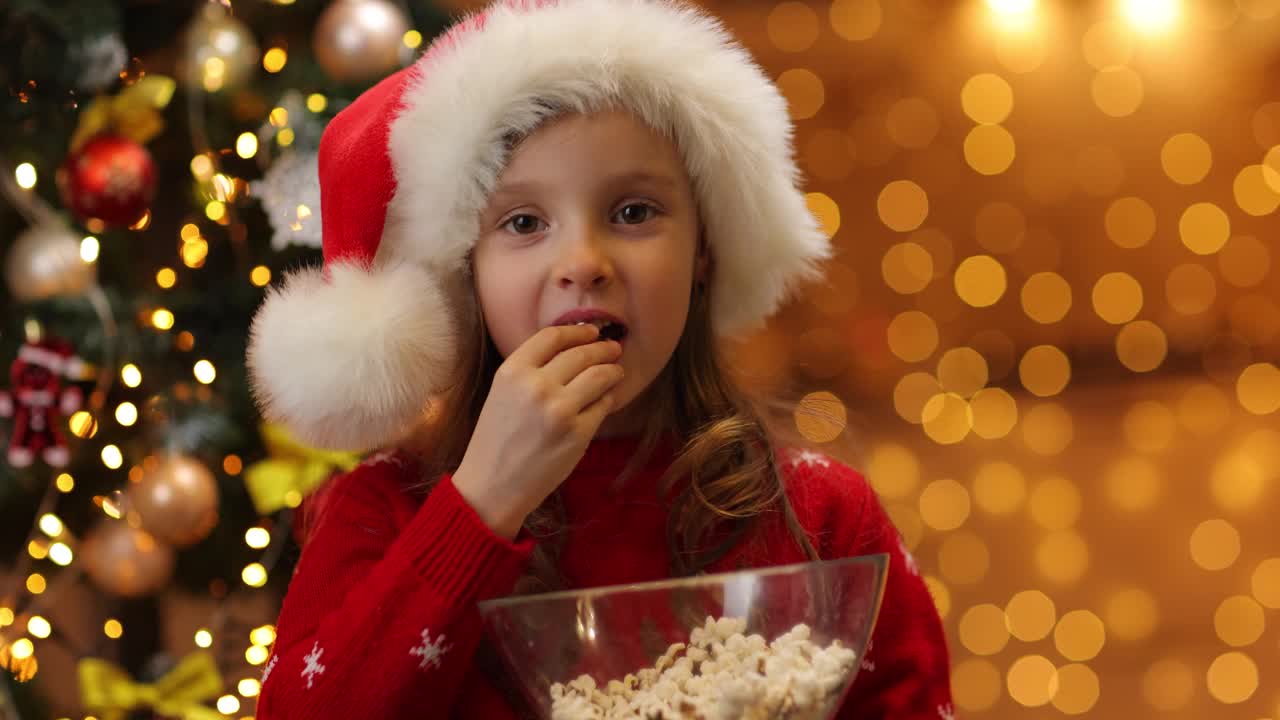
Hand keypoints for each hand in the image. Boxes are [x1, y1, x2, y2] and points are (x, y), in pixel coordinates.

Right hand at [453, 324, 624, 538]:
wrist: (492, 486)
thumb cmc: (497, 440)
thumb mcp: (503, 392)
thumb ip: (531, 370)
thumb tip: (572, 348)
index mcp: (512, 371)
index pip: (552, 337)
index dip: (577, 331)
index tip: (591, 332)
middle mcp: (536, 385)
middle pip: (581, 353)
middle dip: (603, 348)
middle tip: (613, 349)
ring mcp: (560, 409)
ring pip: (600, 375)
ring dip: (613, 371)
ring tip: (616, 371)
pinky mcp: (578, 433)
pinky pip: (603, 405)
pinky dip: (608, 399)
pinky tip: (606, 399)